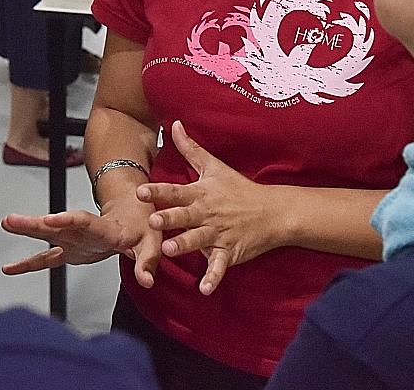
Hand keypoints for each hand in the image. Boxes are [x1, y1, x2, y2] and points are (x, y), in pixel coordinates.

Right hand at [0, 198, 162, 287]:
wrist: (133, 214)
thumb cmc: (144, 228)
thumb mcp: (153, 244)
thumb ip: (147, 262)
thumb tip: (146, 282)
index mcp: (106, 228)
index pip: (85, 222)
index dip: (68, 221)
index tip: (51, 220)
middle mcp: (85, 231)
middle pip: (58, 225)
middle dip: (35, 224)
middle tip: (12, 220)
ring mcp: (75, 239)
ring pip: (47, 234)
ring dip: (27, 230)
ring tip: (6, 224)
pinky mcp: (70, 251)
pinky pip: (46, 258)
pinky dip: (29, 264)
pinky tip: (9, 268)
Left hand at [137, 121, 277, 295]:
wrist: (273, 211)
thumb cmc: (239, 188)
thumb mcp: (214, 166)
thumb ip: (190, 148)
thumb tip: (173, 124)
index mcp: (201, 194)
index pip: (175, 191)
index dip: (158, 191)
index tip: (140, 191)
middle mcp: (207, 213)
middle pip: (184, 216)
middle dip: (168, 219)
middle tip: (152, 220)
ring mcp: (218, 234)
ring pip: (198, 240)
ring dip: (184, 245)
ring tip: (168, 250)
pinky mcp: (229, 252)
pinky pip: (219, 266)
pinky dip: (213, 278)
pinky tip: (204, 290)